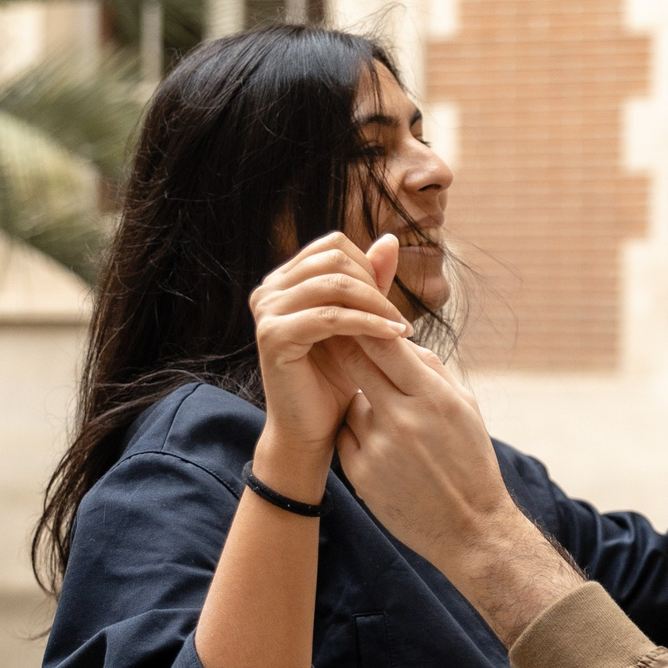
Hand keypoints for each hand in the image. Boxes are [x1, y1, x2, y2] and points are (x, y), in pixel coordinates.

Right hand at [250, 232, 410, 497]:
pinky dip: (367, 324)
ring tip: (401, 329)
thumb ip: (371, 282)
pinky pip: (330, 317)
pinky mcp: (274, 336)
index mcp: (285, 280)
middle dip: (375, 286)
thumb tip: (390, 239)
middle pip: (335, 259)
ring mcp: (267, 311)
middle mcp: (269, 289)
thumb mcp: (359, 321)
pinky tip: (394, 336)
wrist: (313, 428)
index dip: (368, 267)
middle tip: (399, 320)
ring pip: (334, 285)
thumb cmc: (338, 376)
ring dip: (376, 305)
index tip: (390, 302)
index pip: (334, 246)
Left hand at [337, 338, 582, 643]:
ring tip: (391, 422)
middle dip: (348, 350)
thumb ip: (433, 371)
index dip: (366, 326)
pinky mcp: (360, 474)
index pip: (385, 344)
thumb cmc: (471, 461)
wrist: (470, 528)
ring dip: (362, 402)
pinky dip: (358, 435)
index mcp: (434, 398)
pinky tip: (384, 450)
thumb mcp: (466, 408)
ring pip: (352, 403)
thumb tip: (400, 340)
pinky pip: (346, 437)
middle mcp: (403, 419)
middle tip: (343, 343)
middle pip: (355, 363)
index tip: (359, 319)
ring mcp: (378, 448)